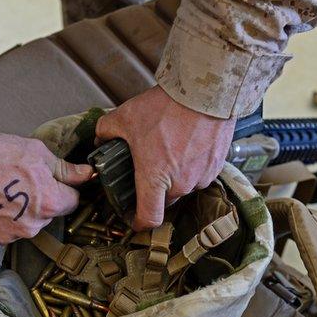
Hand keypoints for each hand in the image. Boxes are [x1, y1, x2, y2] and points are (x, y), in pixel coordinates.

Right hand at [0, 134, 92, 243]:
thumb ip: (66, 169)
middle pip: (47, 214)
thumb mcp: (38, 154)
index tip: (50, 181)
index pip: (72, 201)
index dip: (63, 188)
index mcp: (50, 204)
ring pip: (25, 224)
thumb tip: (88, 175)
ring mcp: (9, 235)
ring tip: (1, 190)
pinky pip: (2, 230)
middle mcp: (32, 226)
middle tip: (20, 181)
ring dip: (19, 212)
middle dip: (40, 201)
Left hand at [96, 86, 235, 230]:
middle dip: (156, 189)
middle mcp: (180, 184)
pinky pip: (200, 175)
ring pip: (184, 187)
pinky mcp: (216, 167)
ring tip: (170, 151)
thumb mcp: (125, 116)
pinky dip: (192, 166)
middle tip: (150, 167)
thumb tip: (100, 139)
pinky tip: (187, 146)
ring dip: (176, 177)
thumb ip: (106, 131)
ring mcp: (201, 177)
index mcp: (155, 178)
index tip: (134, 218)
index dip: (139, 222)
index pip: (149, 218)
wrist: (204, 93)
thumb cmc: (166, 107)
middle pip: (165, 200)